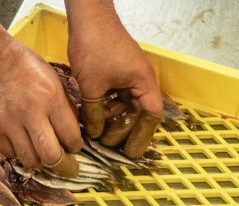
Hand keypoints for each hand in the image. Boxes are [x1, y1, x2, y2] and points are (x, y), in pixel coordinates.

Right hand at [0, 41, 82, 174]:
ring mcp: (9, 123)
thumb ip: (66, 108)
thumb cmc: (26, 66)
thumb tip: (74, 133)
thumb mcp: (55, 80)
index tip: (74, 147)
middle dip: (63, 166)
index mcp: (52, 98)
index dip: (76, 147)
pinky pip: (9, 153)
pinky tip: (22, 143)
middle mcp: (31, 113)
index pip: (71, 137)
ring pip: (30, 161)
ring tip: (42, 154)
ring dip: (40, 161)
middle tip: (66, 166)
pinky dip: (18, 152)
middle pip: (51, 157)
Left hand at [65, 0, 162, 158]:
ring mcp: (129, 75)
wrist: (88, 18)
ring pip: (125, 105)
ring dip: (112, 118)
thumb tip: (94, 133)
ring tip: (96, 131)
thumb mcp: (92, 87)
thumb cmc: (95, 48)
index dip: (143, 137)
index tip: (133, 153)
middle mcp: (141, 80)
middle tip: (107, 143)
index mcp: (144, 84)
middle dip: (123, 130)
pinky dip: (106, 106)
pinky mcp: (118, 71)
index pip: (151, 117)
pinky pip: (116, 95)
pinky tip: (94, 114)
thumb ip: (94, 113)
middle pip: (138, 113)